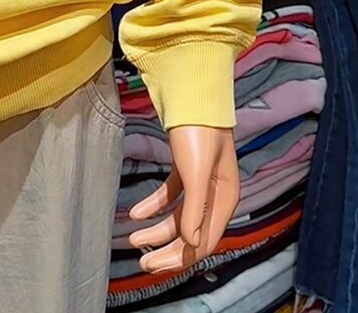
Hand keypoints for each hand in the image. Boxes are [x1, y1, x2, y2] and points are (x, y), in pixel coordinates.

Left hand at [127, 125, 238, 273]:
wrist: (192, 93)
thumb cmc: (198, 131)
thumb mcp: (197, 172)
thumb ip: (195, 209)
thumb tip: (191, 245)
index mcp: (225, 199)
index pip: (203, 242)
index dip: (177, 258)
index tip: (151, 264)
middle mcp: (216, 195)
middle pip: (191, 234)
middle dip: (165, 249)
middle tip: (140, 261)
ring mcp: (201, 182)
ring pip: (178, 217)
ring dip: (156, 229)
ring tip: (132, 237)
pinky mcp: (186, 168)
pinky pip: (170, 195)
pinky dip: (153, 205)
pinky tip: (135, 213)